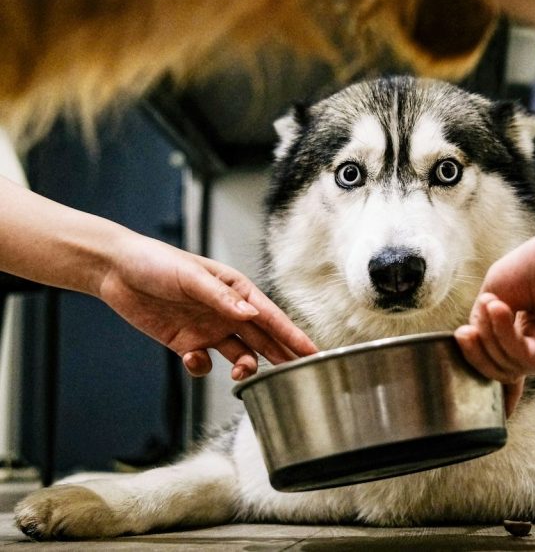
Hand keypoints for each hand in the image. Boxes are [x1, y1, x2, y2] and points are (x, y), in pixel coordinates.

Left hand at [98, 231, 316, 379]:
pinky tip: (192, 358)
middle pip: (263, 340)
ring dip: (245, 368)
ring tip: (241, 376)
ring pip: (239, 356)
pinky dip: (201, 367)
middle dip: (281, 356)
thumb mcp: (191, 277)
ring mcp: (208, 329)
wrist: (116, 271)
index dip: (293, 335)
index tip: (313, 352)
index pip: (271, 317)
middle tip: (299, 375)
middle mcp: (227, 312)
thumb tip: (251, 314)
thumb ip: (221, 297)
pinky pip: (204, 364)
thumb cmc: (157, 262)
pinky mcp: (186, 343)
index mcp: (236, 290)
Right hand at [455, 225, 534, 412]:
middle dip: (476, 349)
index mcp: (524, 324)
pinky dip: (505, 336)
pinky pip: (523, 359)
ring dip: (490, 335)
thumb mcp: (496, 289)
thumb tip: (471, 342)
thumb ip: (482, 320)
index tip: (461, 338)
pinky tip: (500, 311)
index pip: (495, 352)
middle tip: (466, 331)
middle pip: (496, 365)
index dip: (476, 354)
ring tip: (490, 306)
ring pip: (506, 365)